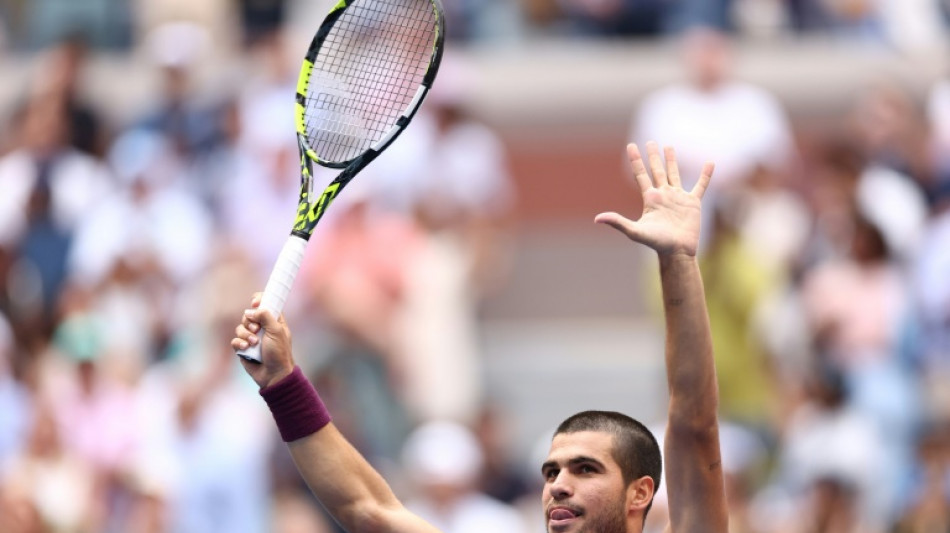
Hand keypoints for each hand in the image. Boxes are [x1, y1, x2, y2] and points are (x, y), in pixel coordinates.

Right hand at [231, 293, 294, 388]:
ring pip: (240, 327)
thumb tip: (250, 310)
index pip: (265, 304)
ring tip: (254, 343)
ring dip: (246, 334)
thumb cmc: (279, 353)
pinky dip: (239, 343)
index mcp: (274, 321)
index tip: (255, 303)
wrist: (274, 374)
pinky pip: (235, 340)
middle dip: (250, 321)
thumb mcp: (277, 331)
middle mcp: (262, 327)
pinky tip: (246, 348)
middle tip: (256, 329)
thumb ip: (265, 316)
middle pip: (248, 315)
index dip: (259, 301)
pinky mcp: (244, 348)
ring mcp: (252, 337)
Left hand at [595, 142, 712, 256]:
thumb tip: (597, 219)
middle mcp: (663, 195)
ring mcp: (678, 197)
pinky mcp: (693, 203)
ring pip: (674, 174)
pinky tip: (710, 163)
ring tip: (669, 146)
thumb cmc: (656, 243)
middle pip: (657, 171)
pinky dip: (705, 175)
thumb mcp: (635, 231)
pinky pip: (700, 186)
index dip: (636, 160)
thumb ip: (617, 222)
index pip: (641, 174)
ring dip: (672, 160)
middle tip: (650, 142)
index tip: (631, 146)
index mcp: (650, 198)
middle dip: (653, 156)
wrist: (677, 251)